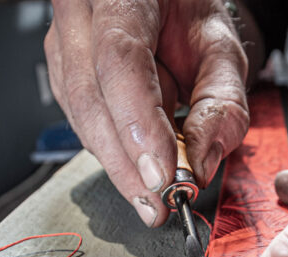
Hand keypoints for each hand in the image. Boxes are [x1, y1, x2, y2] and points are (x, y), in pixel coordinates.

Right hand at [45, 0, 248, 226]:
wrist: (164, 4)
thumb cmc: (190, 16)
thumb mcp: (222, 51)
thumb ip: (222, 105)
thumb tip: (201, 164)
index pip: (120, 60)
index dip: (137, 124)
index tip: (161, 174)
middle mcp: (81, 15)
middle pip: (89, 98)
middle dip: (124, 164)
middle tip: (154, 205)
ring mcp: (65, 46)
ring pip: (82, 119)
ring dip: (119, 165)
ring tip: (152, 193)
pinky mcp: (65, 77)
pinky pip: (84, 126)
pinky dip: (114, 153)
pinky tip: (138, 165)